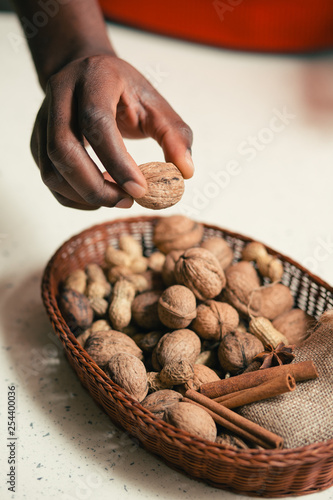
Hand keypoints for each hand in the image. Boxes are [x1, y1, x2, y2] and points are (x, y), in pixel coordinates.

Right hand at [31, 54, 193, 209]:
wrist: (86, 71)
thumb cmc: (125, 91)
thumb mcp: (156, 104)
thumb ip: (175, 135)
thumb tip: (185, 173)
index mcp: (94, 78)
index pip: (96, 122)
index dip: (117, 161)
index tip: (140, 190)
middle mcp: (61, 95)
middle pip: (63, 149)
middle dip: (96, 186)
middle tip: (126, 202)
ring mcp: (44, 119)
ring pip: (51, 168)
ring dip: (83, 195)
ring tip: (116, 199)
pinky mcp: (38, 139)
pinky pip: (49, 178)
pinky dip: (73, 197)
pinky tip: (98, 196)